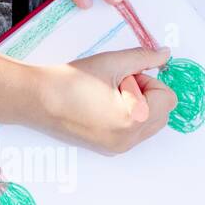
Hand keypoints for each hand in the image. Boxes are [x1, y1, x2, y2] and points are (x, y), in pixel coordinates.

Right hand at [28, 46, 177, 154]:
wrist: (37, 100)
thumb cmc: (71, 81)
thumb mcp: (112, 62)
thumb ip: (144, 58)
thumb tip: (166, 54)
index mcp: (133, 120)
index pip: (167, 97)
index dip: (148, 81)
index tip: (125, 77)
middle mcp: (128, 140)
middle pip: (162, 113)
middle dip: (146, 94)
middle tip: (117, 85)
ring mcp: (118, 148)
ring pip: (149, 124)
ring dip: (138, 106)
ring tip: (108, 96)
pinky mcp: (108, 149)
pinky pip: (133, 132)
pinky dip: (126, 117)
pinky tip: (102, 106)